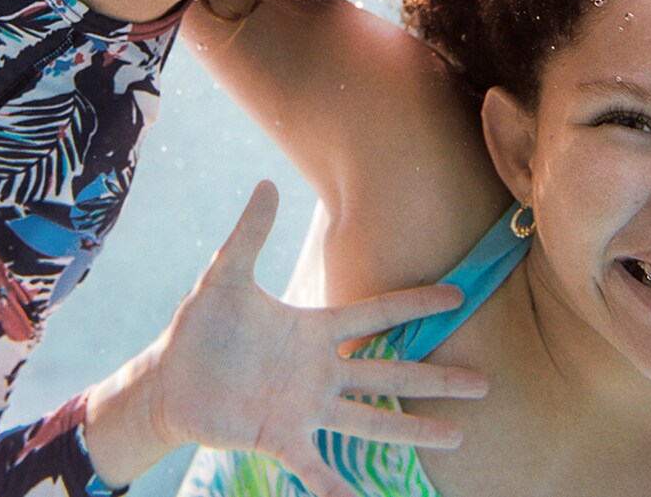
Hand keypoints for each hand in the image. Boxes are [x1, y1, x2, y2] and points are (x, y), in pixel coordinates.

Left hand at [86, 181, 485, 494]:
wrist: (167, 379)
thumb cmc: (199, 328)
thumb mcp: (225, 276)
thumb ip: (249, 234)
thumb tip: (267, 183)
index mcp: (315, 329)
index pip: (376, 314)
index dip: (416, 303)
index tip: (458, 294)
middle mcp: (320, 371)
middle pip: (391, 373)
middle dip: (437, 379)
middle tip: (483, 384)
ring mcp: (305, 407)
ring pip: (372, 419)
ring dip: (413, 430)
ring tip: (456, 437)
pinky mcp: (281, 437)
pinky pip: (318, 466)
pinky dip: (340, 488)